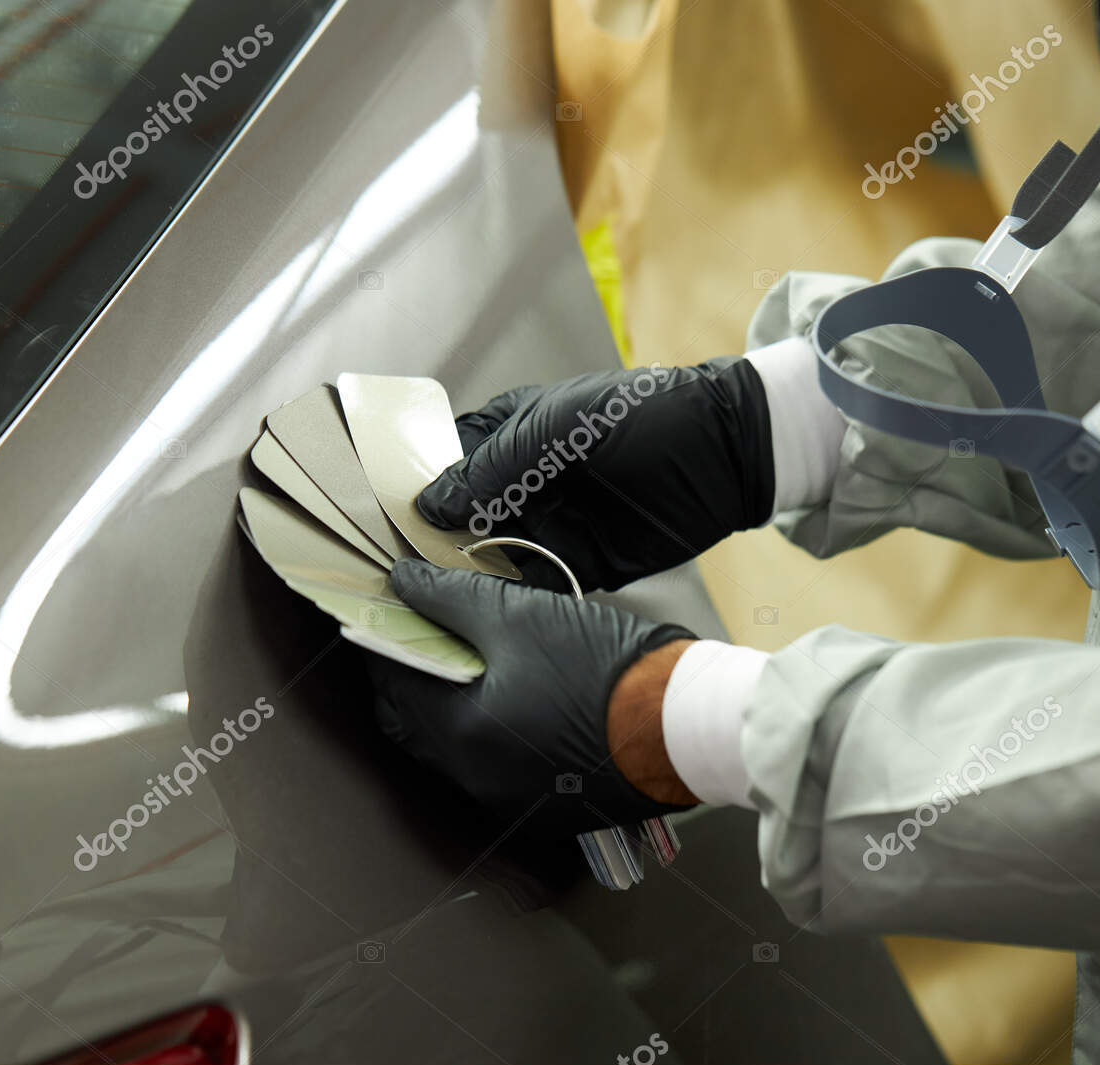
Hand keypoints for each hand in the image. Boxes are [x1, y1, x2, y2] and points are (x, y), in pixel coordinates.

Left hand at [365, 559, 697, 835]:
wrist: (689, 726)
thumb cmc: (606, 669)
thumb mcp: (521, 616)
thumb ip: (451, 598)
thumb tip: (403, 582)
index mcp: (461, 735)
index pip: (391, 686)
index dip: (385, 643)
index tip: (389, 613)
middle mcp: (477, 780)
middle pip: (416, 725)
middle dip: (413, 678)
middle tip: (428, 633)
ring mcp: (513, 801)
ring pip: (456, 749)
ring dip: (452, 707)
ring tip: (475, 660)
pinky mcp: (549, 807)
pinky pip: (498, 768)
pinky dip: (492, 733)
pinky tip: (517, 698)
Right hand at [417, 359, 774, 591]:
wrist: (725, 454)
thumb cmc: (643, 417)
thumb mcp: (557, 428)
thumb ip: (492, 467)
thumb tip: (430, 504)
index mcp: (508, 435)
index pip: (443, 463)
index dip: (410, 487)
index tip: (374, 519)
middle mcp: (522, 484)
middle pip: (459, 519)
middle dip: (429, 543)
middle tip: (390, 571)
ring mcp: (549, 525)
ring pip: (489, 558)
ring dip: (464, 577)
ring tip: (424, 599)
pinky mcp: (580, 565)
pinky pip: (533, 586)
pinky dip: (509, 600)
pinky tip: (482, 611)